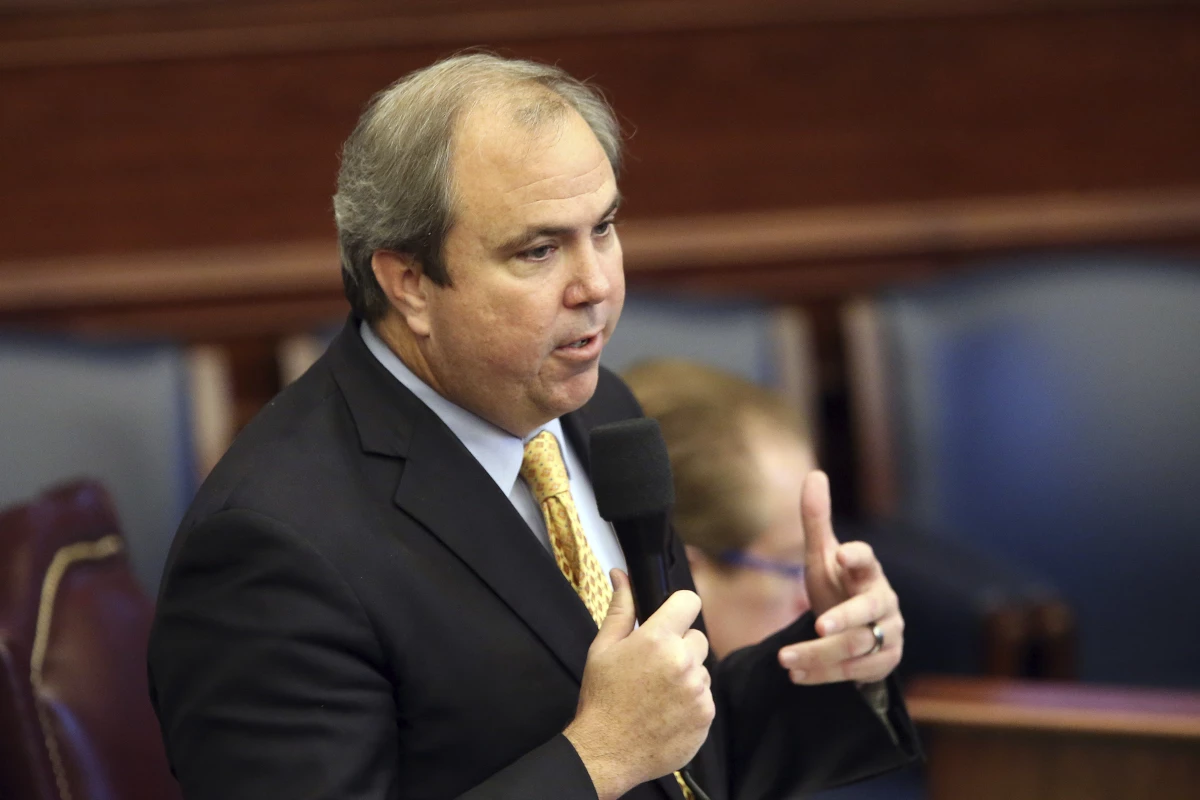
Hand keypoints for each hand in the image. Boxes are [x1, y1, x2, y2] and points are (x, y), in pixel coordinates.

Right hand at [565, 570, 713, 799]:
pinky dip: (691, 702)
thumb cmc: (602, 697)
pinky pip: (705, 697)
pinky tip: (666, 712)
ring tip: (658, 693)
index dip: (679, 608)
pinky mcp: (706, 716)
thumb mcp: (603, 648)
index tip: (670, 619)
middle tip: (654, 666)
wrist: (606, 751)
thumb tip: (621, 575)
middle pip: (697, 638)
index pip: (689, 601)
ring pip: (701, 669)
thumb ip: (621, 609)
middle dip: (680, 646)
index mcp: (658, 639)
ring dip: (686, 676)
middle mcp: (683, 662)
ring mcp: (698, 691)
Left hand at [777, 471, 903, 684]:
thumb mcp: (822, 557)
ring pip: (856, 646)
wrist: (854, 628)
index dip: (856, 556)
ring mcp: (888, 634)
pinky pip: (855, 671)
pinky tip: (796, 674)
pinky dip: (824, 674)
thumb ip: (816, 521)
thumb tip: (814, 474)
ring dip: (820, 654)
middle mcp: (882, 602)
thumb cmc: (838, 585)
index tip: (841, 553)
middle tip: (818, 623)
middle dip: (843, 617)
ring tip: (785, 659)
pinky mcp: (884, 662)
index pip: (867, 560)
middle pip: (867, 611)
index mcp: (867, 572)